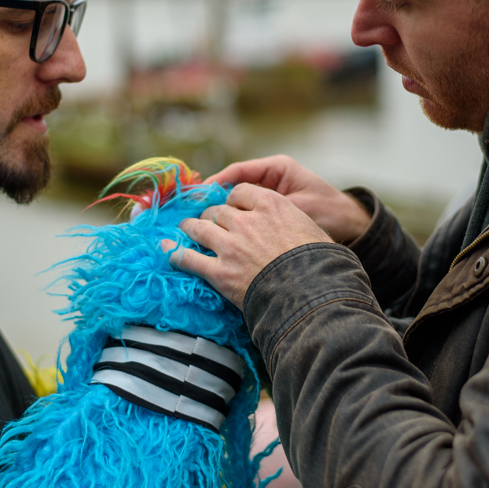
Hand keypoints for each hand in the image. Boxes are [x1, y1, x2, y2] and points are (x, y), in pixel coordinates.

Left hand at [168, 183, 332, 309]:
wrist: (311, 295)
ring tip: (185, 229)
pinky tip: (167, 251)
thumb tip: (293, 229)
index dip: (233, 199)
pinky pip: (189, 259)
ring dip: (190, 228)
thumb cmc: (321, 263)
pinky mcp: (219, 273)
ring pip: (199, 228)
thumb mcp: (313, 230)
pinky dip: (175, 254)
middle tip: (208, 220)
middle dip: (211, 215)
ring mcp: (229, 246)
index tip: (232, 205)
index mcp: (270, 204)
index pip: (241, 192)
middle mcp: (245, 221)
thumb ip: (293, 221)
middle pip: (218, 210)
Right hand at [207, 155, 371, 243]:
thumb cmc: (330, 212)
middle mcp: (270, 177)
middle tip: (193, 211)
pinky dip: (233, 220)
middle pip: (233, 184)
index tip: (198, 194)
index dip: (216, 182)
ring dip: (221, 210)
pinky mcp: (270, 210)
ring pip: (236, 200)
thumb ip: (272, 209)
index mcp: (278, 168)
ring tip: (200, 223)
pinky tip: (219, 233)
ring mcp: (269, 194)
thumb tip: (239, 215)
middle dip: (213, 197)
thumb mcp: (300, 208)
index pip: (239, 171)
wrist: (351, 225)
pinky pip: (246, 212)